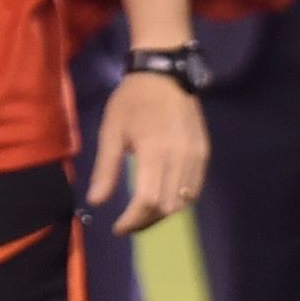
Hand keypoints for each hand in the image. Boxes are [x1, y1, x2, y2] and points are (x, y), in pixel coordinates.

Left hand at [88, 70, 209, 233]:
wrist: (164, 72)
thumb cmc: (133, 99)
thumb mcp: (111, 131)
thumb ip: (106, 169)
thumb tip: (95, 203)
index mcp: (154, 151)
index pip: (147, 201)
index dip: (132, 221)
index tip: (118, 228)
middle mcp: (179, 157)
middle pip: (166, 207)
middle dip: (145, 221)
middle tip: (128, 221)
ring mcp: (195, 156)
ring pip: (182, 203)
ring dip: (162, 213)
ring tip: (144, 212)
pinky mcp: (204, 153)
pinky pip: (194, 189)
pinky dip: (178, 200)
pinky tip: (163, 196)